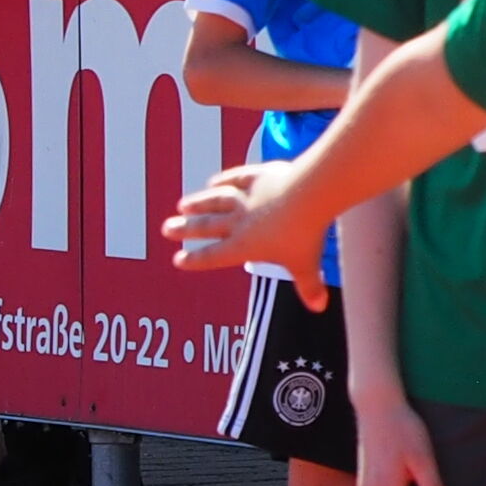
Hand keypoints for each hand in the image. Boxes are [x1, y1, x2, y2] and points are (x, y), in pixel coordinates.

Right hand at [162, 163, 324, 303]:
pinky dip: (224, 180)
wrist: (310, 195)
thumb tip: (319, 307)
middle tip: (166, 228)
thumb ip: (308, 286)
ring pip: (216, 202)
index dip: (195, 260)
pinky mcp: (258, 178)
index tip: (177, 260)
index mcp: (244, 246)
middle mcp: (239, 222)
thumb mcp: (306, 264)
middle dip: (185, 229)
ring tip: (182, 205)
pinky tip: (213, 182)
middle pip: (207, 227)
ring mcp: (247, 199)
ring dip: (198, 203)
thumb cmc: (305, 234)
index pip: (214, 256)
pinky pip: (237, 180)